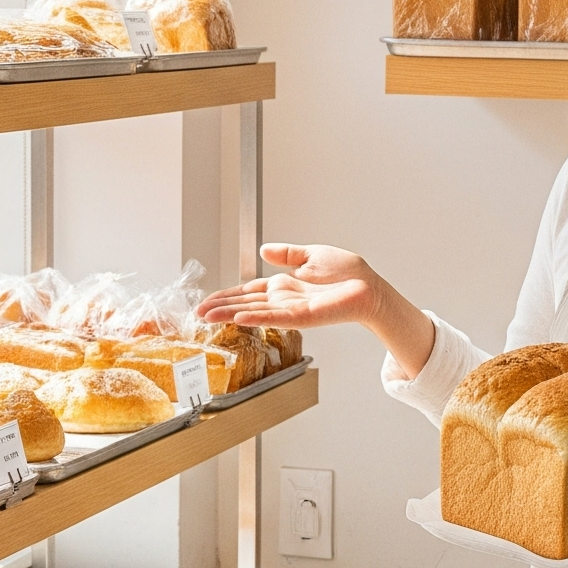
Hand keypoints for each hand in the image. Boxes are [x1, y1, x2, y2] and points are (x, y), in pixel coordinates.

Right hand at [196, 244, 437, 377]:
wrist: (370, 287)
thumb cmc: (349, 274)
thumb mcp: (312, 255)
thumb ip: (287, 254)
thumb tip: (264, 249)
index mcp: (283, 286)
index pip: (248, 291)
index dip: (226, 295)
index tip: (207, 301)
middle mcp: (283, 299)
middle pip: (245, 303)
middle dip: (220, 307)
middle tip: (198, 313)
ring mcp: (290, 310)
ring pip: (254, 312)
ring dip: (230, 314)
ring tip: (208, 316)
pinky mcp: (302, 317)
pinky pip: (274, 318)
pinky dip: (256, 318)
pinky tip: (239, 318)